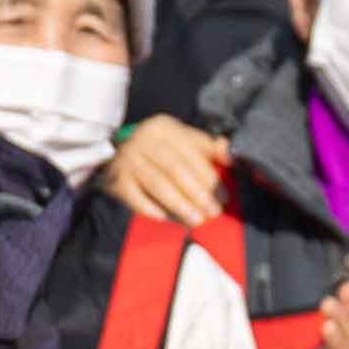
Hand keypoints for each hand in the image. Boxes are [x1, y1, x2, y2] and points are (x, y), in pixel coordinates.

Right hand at [106, 113, 226, 223]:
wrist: (119, 151)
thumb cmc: (161, 149)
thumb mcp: (184, 140)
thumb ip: (208, 149)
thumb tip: (231, 156)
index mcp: (165, 128)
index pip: (191, 154)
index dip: (209, 177)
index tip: (222, 197)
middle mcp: (144, 140)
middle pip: (176, 170)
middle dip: (198, 194)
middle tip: (212, 212)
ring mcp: (128, 159)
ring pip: (158, 185)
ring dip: (180, 206)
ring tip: (196, 220)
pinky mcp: (117, 179)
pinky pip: (137, 198)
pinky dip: (153, 210)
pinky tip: (168, 219)